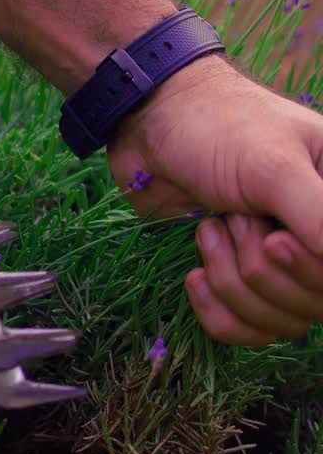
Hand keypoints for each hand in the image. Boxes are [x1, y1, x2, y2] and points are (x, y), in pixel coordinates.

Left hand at [107, 54, 322, 344]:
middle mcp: (321, 237)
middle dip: (260, 266)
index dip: (310, 271)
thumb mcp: (275, 166)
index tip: (272, 240)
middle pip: (314, 305)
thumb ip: (322, 217)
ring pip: (279, 321)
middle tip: (235, 215)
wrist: (148, 124)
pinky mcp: (240, 278)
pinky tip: (195, 276)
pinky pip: (245, 328)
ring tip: (211, 228)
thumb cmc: (218, 128)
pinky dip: (216, 308)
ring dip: (232, 280)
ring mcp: (283, 263)